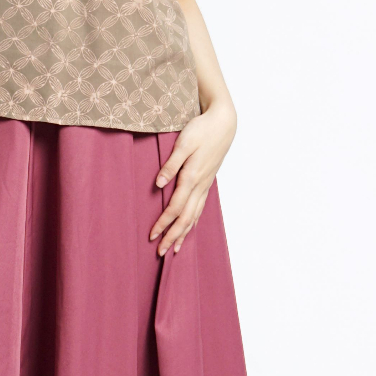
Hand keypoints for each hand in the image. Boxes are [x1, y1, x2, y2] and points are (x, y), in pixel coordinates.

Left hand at [150, 101, 236, 255]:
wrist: (223, 123)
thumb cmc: (201, 129)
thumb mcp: (183, 143)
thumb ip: (171, 164)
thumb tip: (159, 185)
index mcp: (191, 176)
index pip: (175, 207)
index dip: (163, 223)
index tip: (152, 236)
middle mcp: (200, 185)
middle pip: (185, 218)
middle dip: (173, 236)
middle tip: (161, 252)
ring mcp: (206, 184)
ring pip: (194, 215)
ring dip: (183, 233)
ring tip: (175, 249)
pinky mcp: (208, 181)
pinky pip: (200, 207)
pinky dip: (193, 221)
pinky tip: (190, 227)